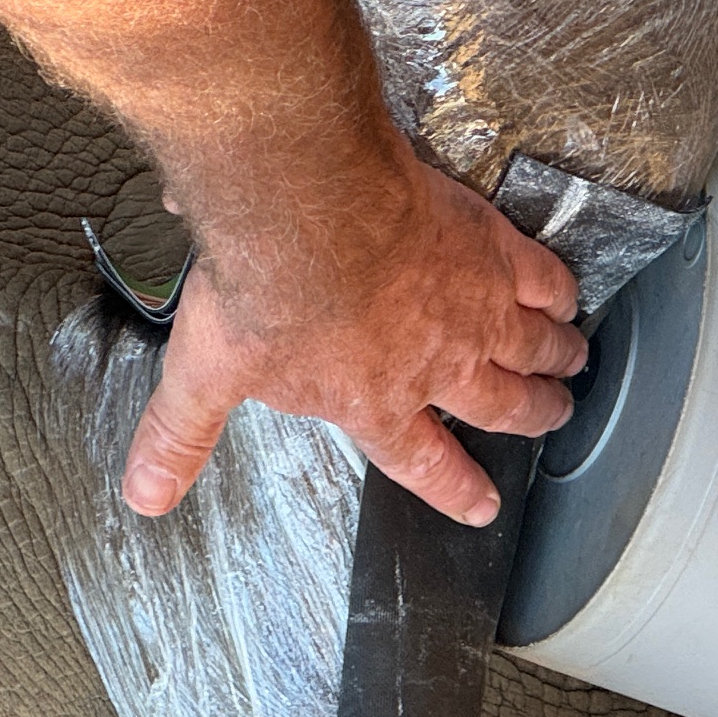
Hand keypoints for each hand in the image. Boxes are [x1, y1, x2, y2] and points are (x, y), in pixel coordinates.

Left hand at [120, 157, 585, 523]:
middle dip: (532, 414)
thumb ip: (181, 437)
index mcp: (377, 404)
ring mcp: (473, 309)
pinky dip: (559, 290)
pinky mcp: (490, 250)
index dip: (457, 489)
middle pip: (501, 403)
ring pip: (532, 345)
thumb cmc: (264, 291)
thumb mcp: (207, 374)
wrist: (307, 210)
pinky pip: (543, 279)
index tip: (484, 506)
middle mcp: (439, 367)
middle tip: (554, 415)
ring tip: (573, 362)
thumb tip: (143, 495)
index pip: (424, 462)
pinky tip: (569, 295)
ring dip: (556, 358)